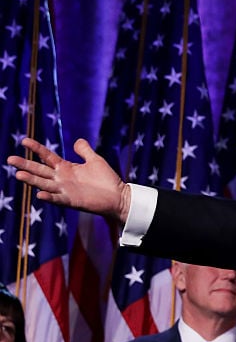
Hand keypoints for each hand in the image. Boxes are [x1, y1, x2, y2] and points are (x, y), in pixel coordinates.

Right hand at [7, 138, 131, 222]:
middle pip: (40, 170)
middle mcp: (61, 179)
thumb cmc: (107, 179)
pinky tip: (39, 194)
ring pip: (44, 184)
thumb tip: (77, 140)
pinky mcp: (72, 201)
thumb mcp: (95, 160)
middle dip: (25, 165)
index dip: (36, 149)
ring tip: (18, 175)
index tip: (24, 140)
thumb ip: (84, 151)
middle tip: (10, 159)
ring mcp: (65, 191)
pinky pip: (58, 199)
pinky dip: (49, 198)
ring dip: (32, 180)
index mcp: (66, 168)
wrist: (119, 196)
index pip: (47, 156)